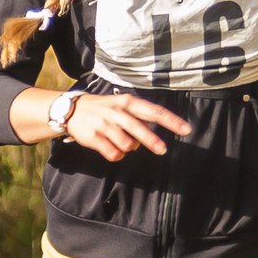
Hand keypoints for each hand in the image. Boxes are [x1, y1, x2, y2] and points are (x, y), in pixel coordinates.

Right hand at [66, 92, 192, 160]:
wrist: (71, 110)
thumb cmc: (103, 109)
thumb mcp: (121, 105)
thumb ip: (139, 117)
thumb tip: (154, 133)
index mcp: (127, 102)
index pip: (154, 111)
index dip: (172, 121)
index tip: (186, 130)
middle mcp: (117, 112)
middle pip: (141, 129)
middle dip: (153, 142)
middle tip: (162, 150)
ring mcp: (105, 125)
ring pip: (128, 145)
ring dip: (129, 148)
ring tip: (120, 142)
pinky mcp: (94, 138)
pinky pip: (114, 154)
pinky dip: (117, 155)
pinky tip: (111, 148)